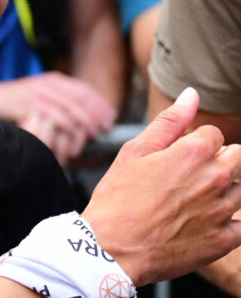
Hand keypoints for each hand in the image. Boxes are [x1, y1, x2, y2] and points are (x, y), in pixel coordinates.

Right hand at [0, 72, 116, 164]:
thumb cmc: (16, 103)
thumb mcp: (40, 96)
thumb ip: (59, 102)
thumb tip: (82, 117)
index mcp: (54, 80)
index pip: (84, 90)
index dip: (100, 104)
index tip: (110, 118)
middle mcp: (49, 84)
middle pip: (81, 99)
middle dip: (96, 116)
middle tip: (103, 131)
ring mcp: (40, 93)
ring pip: (72, 109)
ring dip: (83, 126)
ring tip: (89, 140)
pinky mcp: (31, 104)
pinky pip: (57, 118)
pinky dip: (68, 132)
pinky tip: (71, 144)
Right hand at [83, 87, 240, 286]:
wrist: (114, 247)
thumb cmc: (120, 195)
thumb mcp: (136, 150)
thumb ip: (170, 120)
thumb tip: (191, 95)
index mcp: (195, 152)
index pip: (213, 133)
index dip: (192, 140)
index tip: (174, 155)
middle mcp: (216, 178)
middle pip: (235, 156)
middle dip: (214, 159)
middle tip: (182, 174)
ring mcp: (223, 211)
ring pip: (239, 188)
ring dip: (220, 188)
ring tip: (187, 198)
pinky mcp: (224, 241)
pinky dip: (227, 219)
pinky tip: (200, 220)